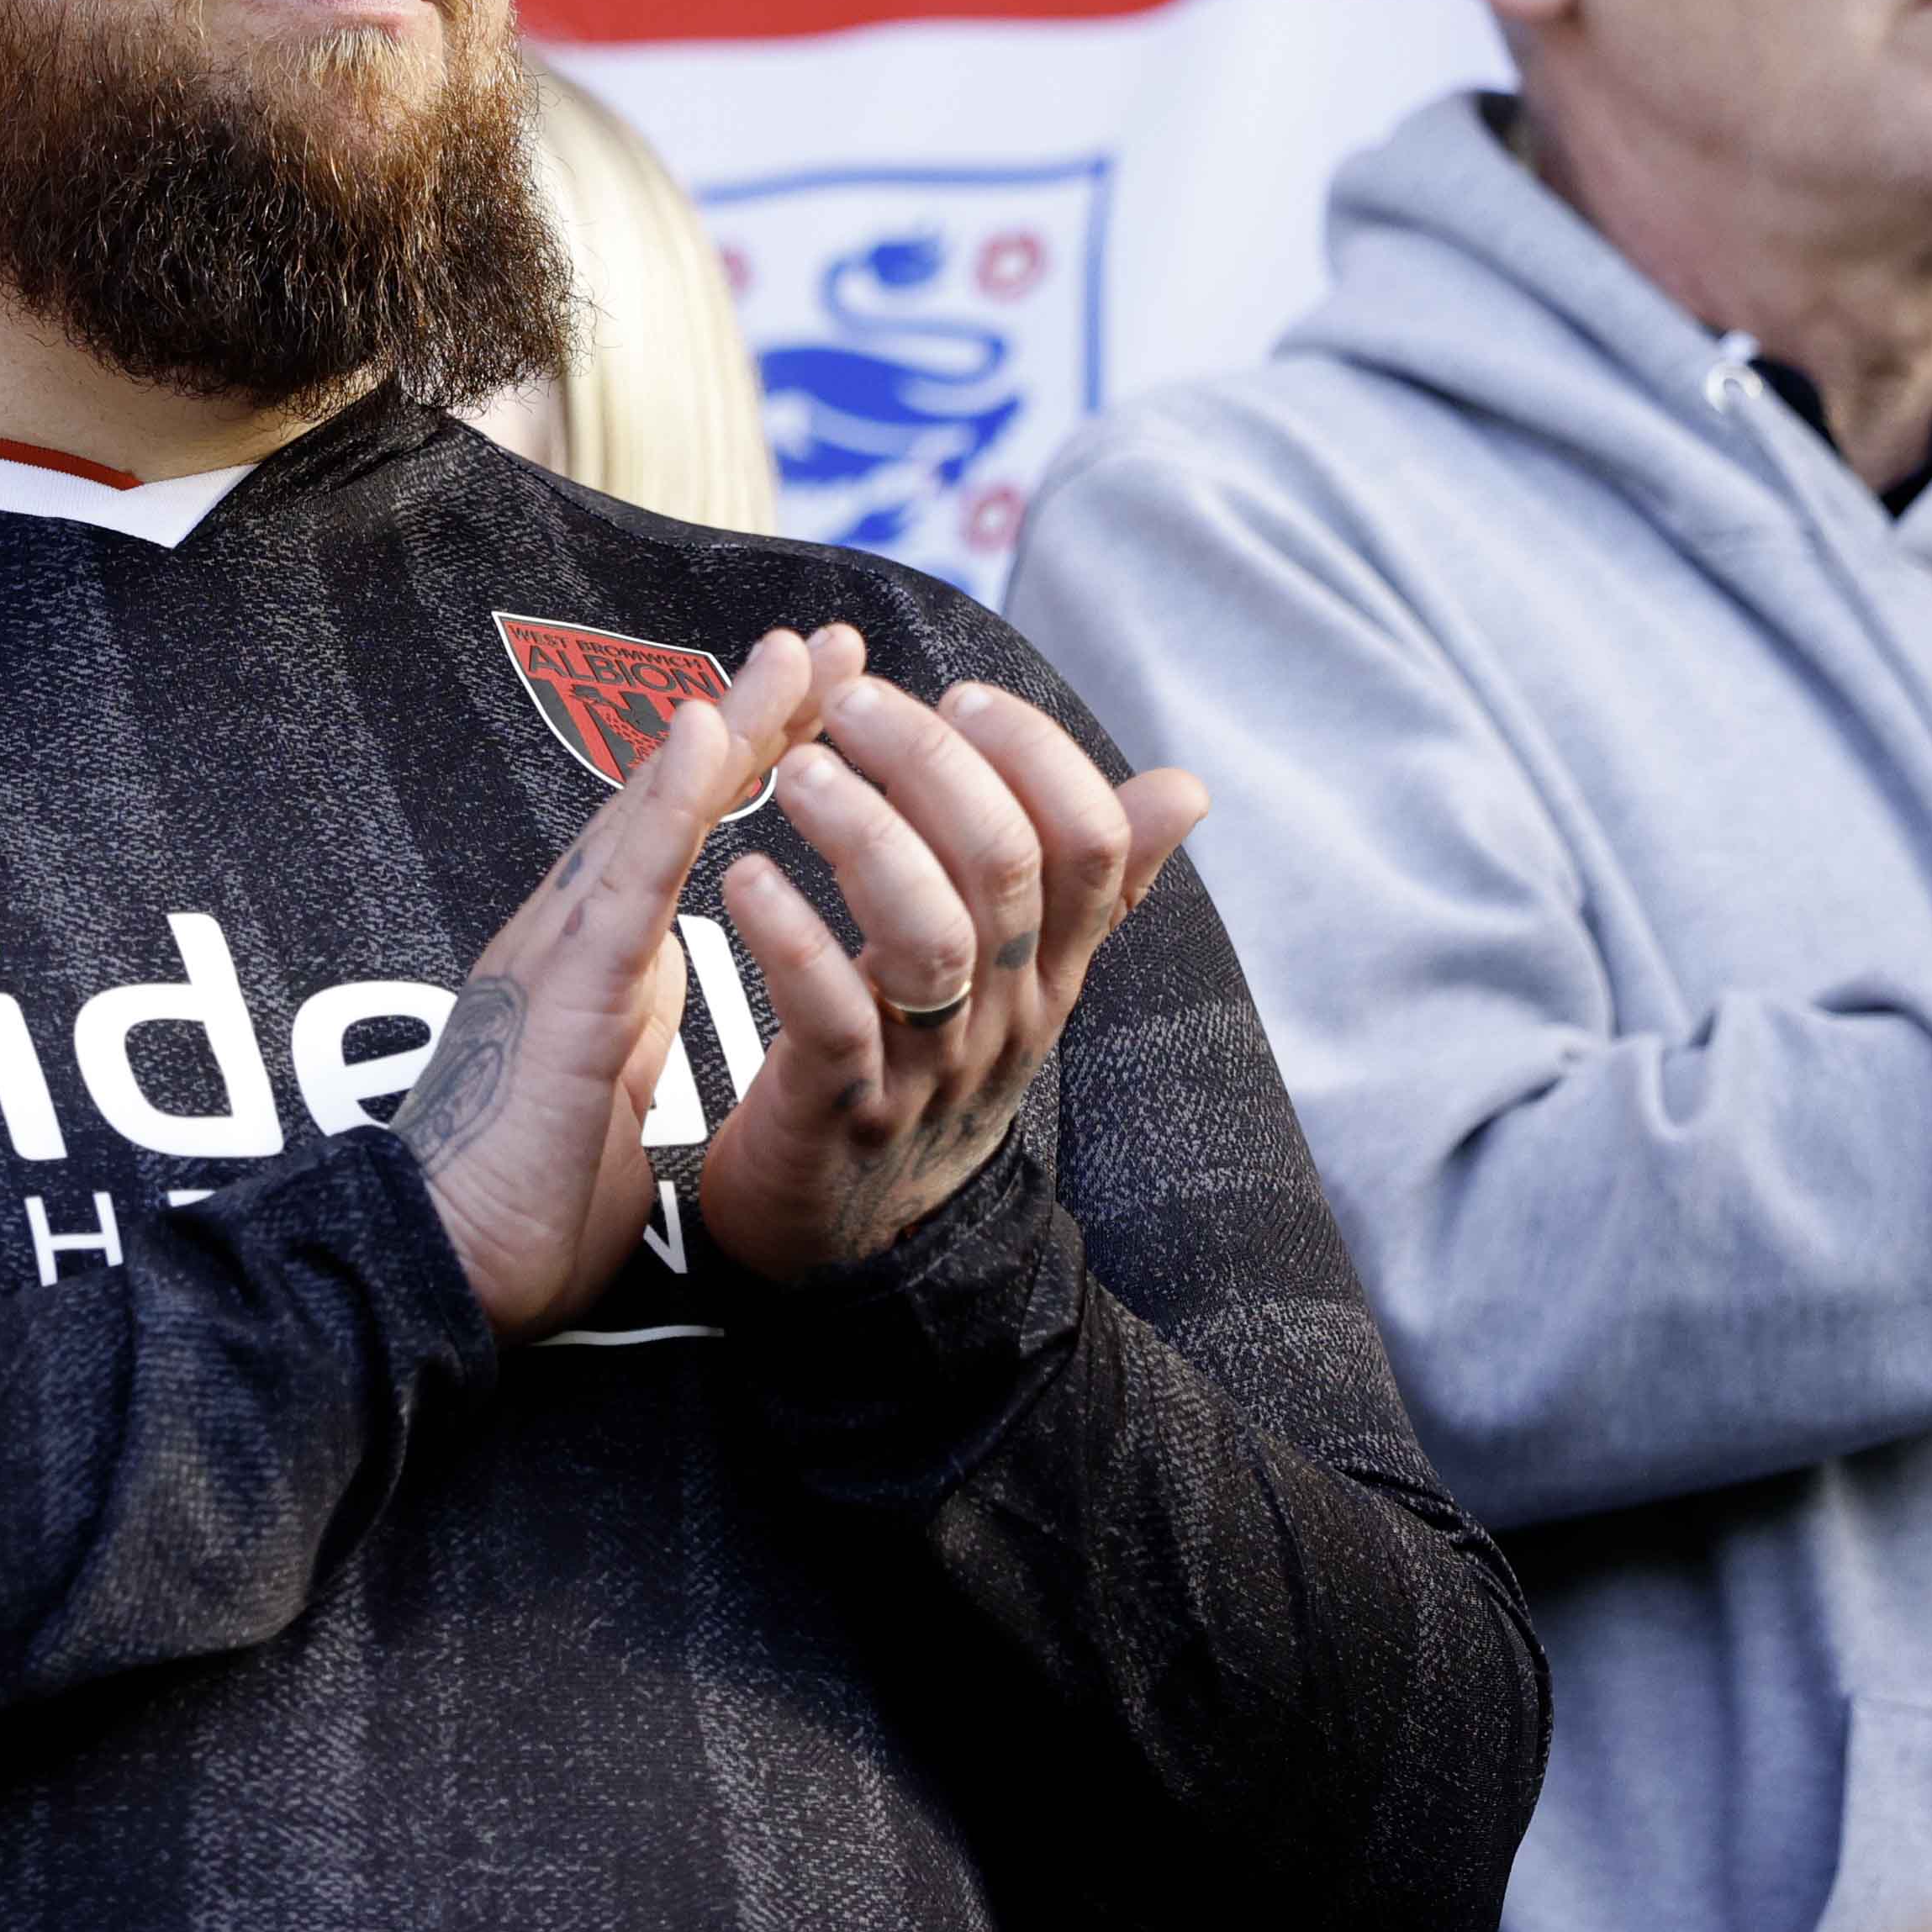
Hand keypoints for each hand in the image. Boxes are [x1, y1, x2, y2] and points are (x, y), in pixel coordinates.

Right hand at [390, 629, 831, 1336]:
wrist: (440, 1269)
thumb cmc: (520, 1207)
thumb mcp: (601, 1101)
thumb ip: (629, 1036)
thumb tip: (658, 999)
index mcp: (592, 962)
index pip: (678, 841)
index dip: (742, 768)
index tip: (811, 703)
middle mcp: (572, 933)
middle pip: (672, 802)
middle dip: (751, 716)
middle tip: (821, 640)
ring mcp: (560, 950)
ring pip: (653, 814)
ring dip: (726, 725)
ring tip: (789, 654)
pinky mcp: (560, 988)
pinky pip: (626, 879)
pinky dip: (668, 798)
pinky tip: (707, 730)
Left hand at [696, 672, 1211, 1282]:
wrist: (857, 1235)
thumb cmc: (929, 1065)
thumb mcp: (1025, 976)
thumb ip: (1093, 880)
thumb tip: (1186, 789)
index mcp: (1051, 965)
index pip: (1091, 844)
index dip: (1037, 755)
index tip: (963, 696)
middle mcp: (1007, 1011)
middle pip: (1005, 867)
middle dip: (932, 763)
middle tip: (853, 705)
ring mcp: (930, 1066)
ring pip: (929, 936)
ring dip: (863, 834)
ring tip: (799, 771)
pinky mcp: (843, 1112)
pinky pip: (834, 1019)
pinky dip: (791, 939)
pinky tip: (745, 878)